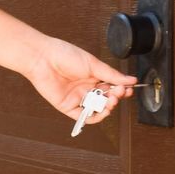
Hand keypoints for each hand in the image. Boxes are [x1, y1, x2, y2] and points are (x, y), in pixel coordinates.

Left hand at [23, 35, 139, 128]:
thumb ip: (112, 75)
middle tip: (119, 93)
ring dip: (107, 108)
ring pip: (97, 109)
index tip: (128, 89)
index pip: (112, 87)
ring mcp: (77, 98)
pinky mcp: (68, 107)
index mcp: (93, 76)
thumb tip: (131, 79)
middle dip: (115, 98)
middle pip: (106, 99)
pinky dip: (94, 118)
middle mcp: (86, 88)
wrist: (43, 59)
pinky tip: (101, 112)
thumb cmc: (65, 55)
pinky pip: (83, 117)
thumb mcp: (93, 64)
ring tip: (111, 101)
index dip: (121, 90)